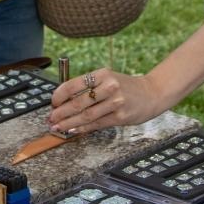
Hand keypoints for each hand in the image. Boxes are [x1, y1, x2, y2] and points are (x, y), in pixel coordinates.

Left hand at [48, 67, 162, 133]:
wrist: (152, 93)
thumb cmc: (126, 87)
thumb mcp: (108, 79)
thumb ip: (89, 88)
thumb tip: (64, 101)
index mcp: (103, 74)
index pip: (74, 84)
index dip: (60, 95)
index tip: (53, 103)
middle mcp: (109, 86)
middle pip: (78, 102)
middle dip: (61, 112)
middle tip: (51, 118)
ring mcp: (115, 102)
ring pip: (86, 115)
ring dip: (68, 123)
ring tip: (57, 127)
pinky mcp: (120, 117)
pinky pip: (96, 124)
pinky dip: (82, 128)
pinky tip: (72, 130)